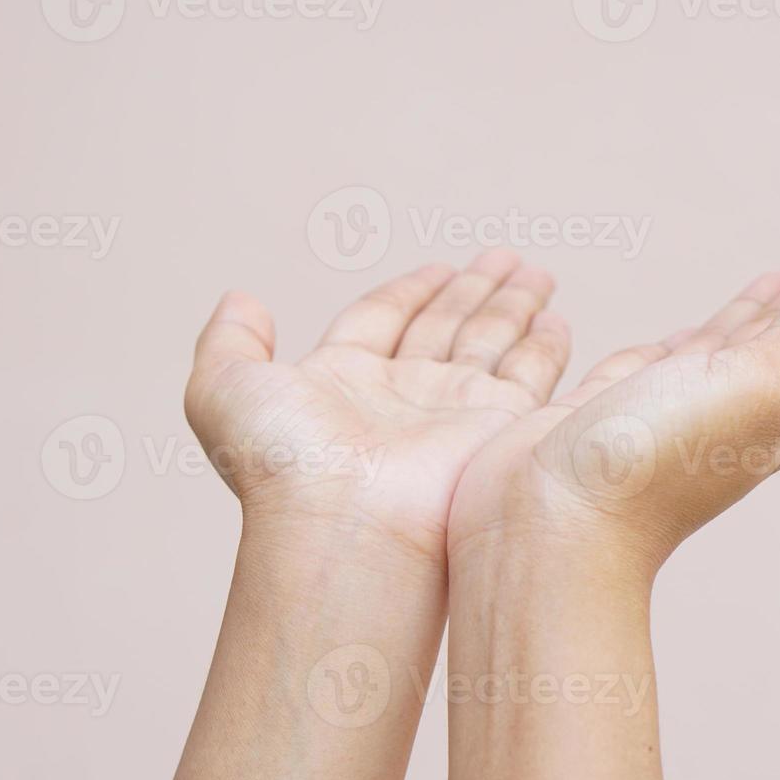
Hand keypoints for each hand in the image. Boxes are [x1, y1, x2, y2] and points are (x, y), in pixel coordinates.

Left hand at [185, 250, 570, 560]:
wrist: (341, 522)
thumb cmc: (280, 465)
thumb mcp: (224, 389)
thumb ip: (227, 341)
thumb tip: (241, 299)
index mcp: (341, 380)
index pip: (383, 319)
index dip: (409, 292)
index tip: (439, 266)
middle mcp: (399, 396)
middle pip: (444, 326)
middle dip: (474, 290)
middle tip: (505, 257)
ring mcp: (450, 412)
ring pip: (489, 343)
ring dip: (513, 306)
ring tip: (537, 273)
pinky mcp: (495, 428)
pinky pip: (528, 377)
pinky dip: (544, 347)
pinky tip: (555, 320)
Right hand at [448, 254, 779, 575]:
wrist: (547, 524)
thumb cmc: (653, 462)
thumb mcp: (762, 386)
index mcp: (773, 414)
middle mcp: (722, 415)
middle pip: (775, 346)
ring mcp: (661, 414)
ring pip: (714, 352)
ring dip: (744, 317)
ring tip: (772, 286)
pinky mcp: (603, 411)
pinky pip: (648, 365)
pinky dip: (670, 343)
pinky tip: (673, 341)